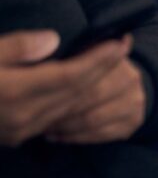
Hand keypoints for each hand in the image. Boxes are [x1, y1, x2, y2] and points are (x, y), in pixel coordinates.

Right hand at [0, 30, 130, 146]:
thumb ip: (19, 47)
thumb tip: (53, 39)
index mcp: (14, 91)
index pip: (70, 75)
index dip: (98, 59)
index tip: (120, 42)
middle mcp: (23, 115)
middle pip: (76, 93)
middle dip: (104, 69)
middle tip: (124, 47)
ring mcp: (20, 130)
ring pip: (70, 110)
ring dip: (94, 87)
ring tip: (111, 64)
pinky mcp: (15, 137)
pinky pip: (57, 122)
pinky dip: (75, 105)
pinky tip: (85, 91)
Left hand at [44, 49, 145, 144]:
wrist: (132, 88)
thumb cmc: (99, 73)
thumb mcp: (90, 56)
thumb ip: (76, 55)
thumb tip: (49, 46)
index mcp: (117, 58)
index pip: (88, 71)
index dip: (63, 85)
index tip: (41, 94)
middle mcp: (130, 79)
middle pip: (91, 96)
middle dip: (62, 109)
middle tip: (39, 116)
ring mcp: (135, 101)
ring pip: (94, 119)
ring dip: (66, 127)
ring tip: (46, 129)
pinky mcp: (134, 121)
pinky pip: (101, 134)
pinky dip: (77, 138)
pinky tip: (60, 137)